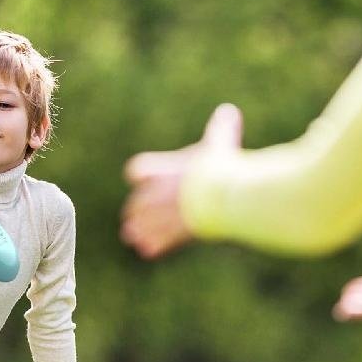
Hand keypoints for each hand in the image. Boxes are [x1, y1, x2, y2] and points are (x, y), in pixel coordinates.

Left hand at [121, 103, 243, 257]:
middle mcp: (158, 193)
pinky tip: (147, 251)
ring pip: (143, 224)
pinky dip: (153, 246)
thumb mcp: (221, 141)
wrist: (223, 193)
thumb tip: (230, 110)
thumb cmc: (222, 165)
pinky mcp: (175, 233)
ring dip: (138, 230)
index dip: (141, 175)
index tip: (142, 178)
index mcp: (162, 170)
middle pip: (136, 202)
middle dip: (136, 209)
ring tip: (131, 237)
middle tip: (130, 215)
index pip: (137, 170)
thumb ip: (222, 127)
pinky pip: (158, 242)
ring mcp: (164, 215)